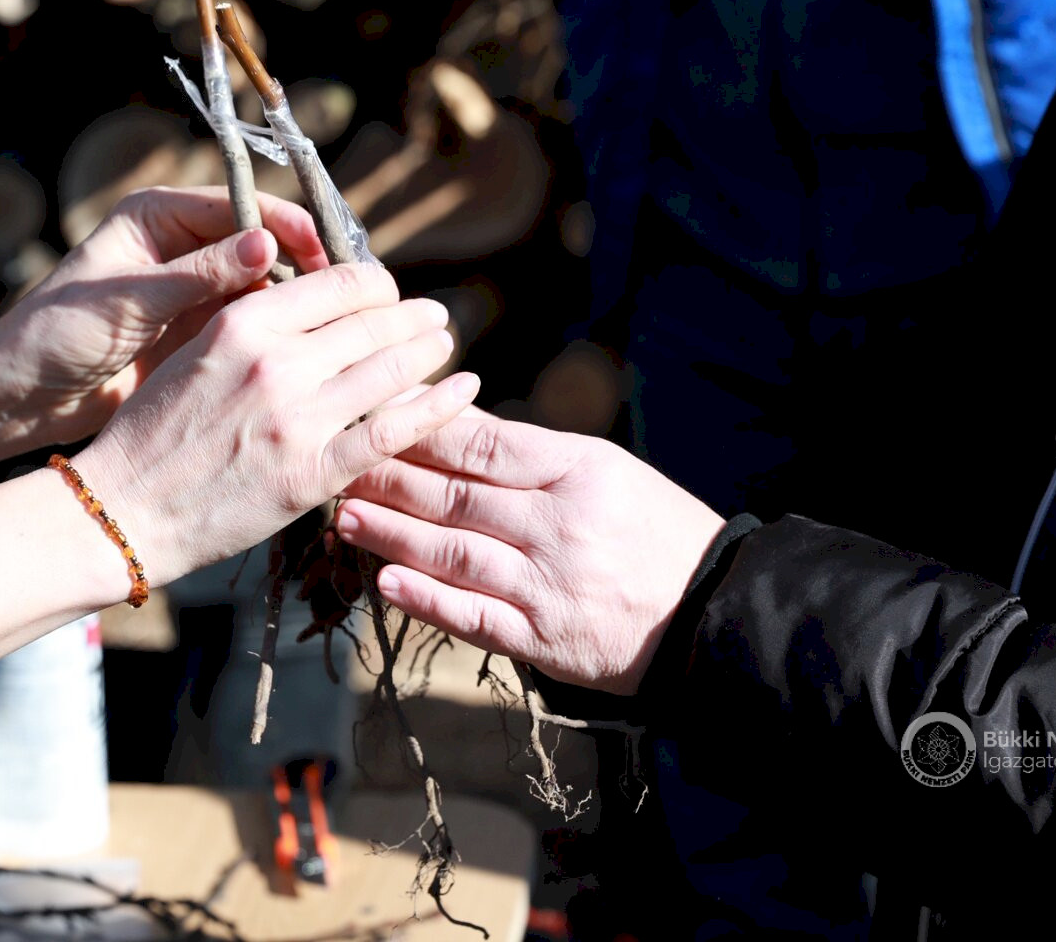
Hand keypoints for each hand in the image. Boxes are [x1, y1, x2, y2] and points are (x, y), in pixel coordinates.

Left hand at [0, 186, 329, 443]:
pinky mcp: (198, 334)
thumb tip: (268, 245)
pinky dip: (281, 334)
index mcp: (158, 216)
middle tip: (352, 290)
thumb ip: (199, 275)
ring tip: (345, 322)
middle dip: (304, 262)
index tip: (325, 253)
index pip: (239, 205)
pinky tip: (315, 350)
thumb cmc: (56, 335)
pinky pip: (251, 325)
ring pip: (264, 286)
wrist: (21, 396)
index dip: (287, 225)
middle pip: (262, 242)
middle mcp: (182, 245)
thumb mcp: (130, 301)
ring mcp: (193, 291)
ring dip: (300, 301)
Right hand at [73, 263, 479, 583]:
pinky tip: (464, 392)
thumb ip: (252, 328)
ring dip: (429, 351)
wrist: (123, 510)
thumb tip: (314, 308)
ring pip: (391, 369)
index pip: (338, 282)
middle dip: (411, 315)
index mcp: (243, 322)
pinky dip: (438, 408)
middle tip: (433, 317)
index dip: (376, 283)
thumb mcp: (193, 354)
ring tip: (445, 343)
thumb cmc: (152, 434)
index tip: (388, 293)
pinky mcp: (312, 473)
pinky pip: (394, 432)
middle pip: (372, 321)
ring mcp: (297, 418)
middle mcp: (275, 362)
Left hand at [333, 410, 724, 694]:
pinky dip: (427, 600)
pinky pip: (474, 616)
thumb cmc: (658, 533)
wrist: (717, 612)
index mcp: (579, 471)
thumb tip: (457, 428)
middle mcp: (560, 524)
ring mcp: (549, 584)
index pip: (483, 443)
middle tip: (338, 463)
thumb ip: (535, 456)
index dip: (421, 430)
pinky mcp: (544, 639)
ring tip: (345, 517)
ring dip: (392, 534)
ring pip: (453, 553)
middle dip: (389, 478)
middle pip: (456, 496)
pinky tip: (386, 583)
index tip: (374, 417)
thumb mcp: (610, 473)